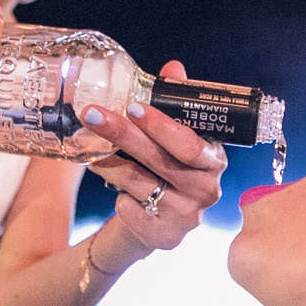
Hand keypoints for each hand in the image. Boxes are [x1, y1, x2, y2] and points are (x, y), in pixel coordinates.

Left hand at [81, 61, 228, 252]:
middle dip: (123, 135)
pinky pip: (130, 209)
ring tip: (91, 148)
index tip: (133, 106)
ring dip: (109, 163)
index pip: (191, 144)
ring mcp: (187, 216)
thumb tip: (173, 68)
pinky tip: (112, 184)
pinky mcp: (165, 236)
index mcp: (214, 160)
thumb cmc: (167, 166)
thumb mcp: (174, 136)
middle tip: (93, 115)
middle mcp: (207, 190)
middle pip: (160, 161)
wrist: (159, 218)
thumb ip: (174, 103)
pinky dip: (116, 194)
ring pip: (138, 183)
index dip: (162, 126)